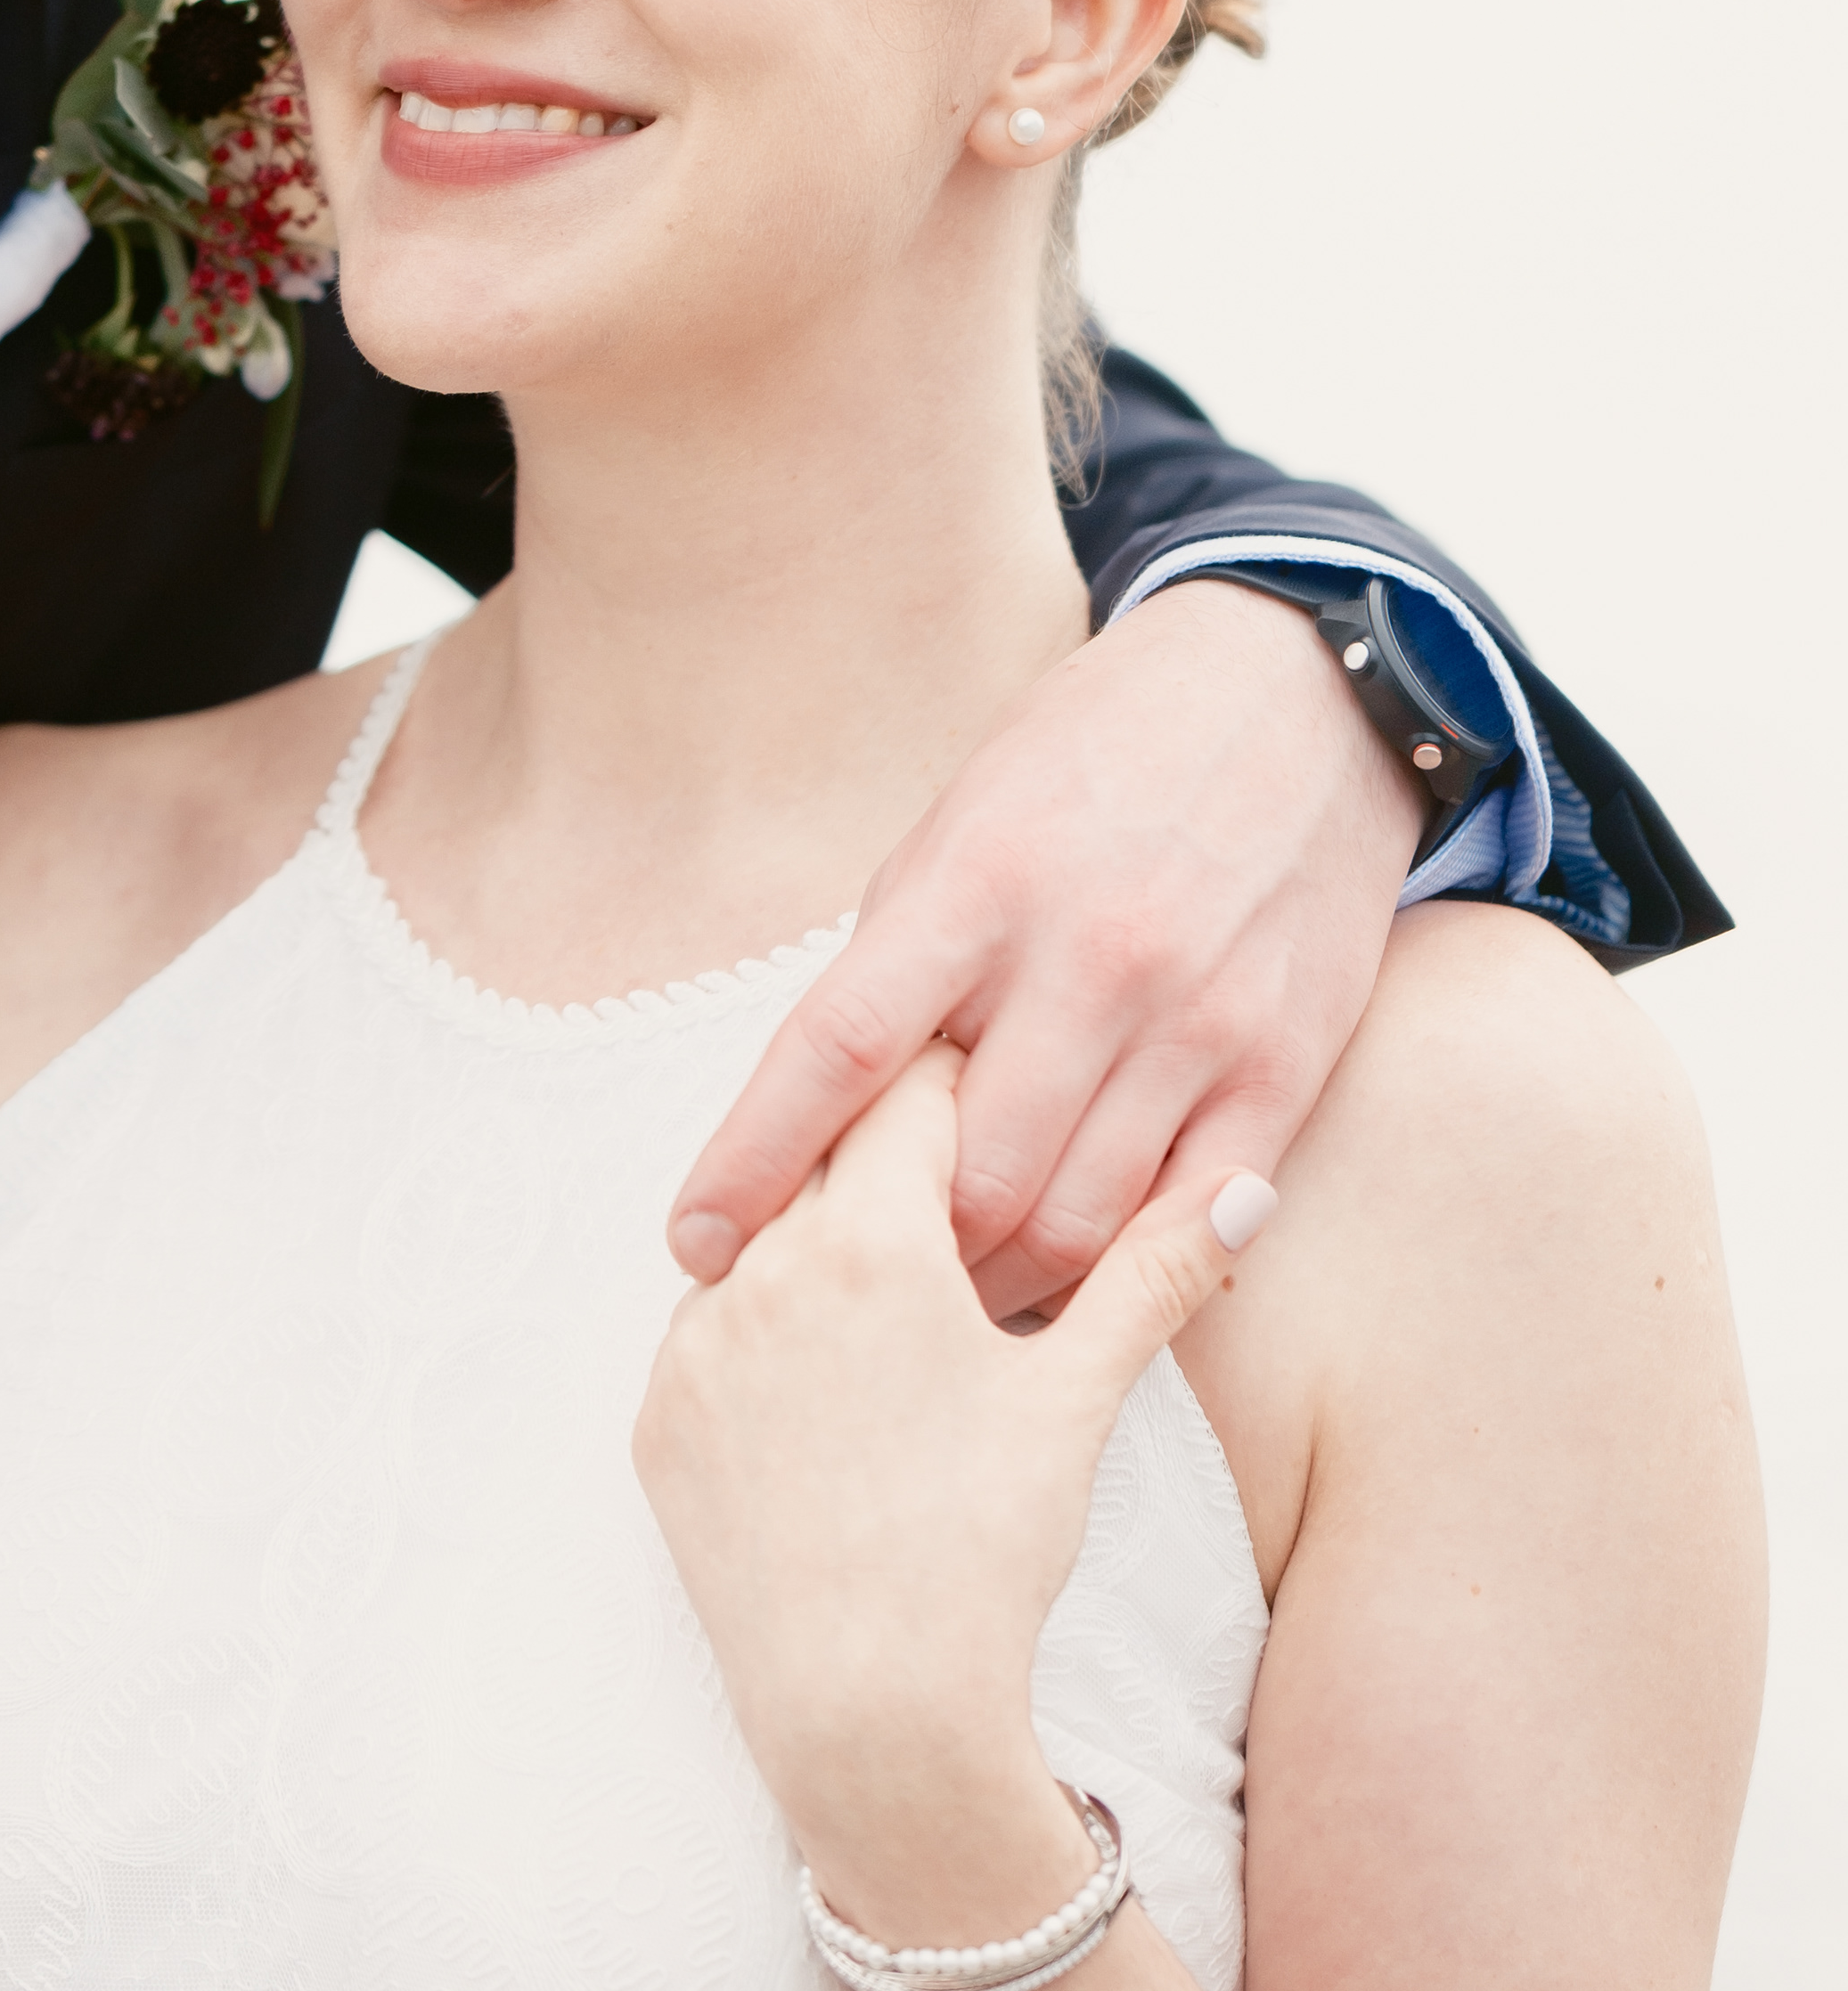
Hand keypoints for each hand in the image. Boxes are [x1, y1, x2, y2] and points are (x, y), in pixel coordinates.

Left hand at [634, 1063, 1259, 1925]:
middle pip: (825, 1159)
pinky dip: (764, 1337)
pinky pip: (709, 1336)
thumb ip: (1154, 1271)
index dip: (963, 1094)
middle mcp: (761, 1269)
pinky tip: (830, 1387)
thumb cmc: (985, 1552)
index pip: (910, 1094)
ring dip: (818, 1250)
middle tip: (952, 1195)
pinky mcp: (655, 1420)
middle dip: (887, 1166)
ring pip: (761, 1244)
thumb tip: (1246, 1188)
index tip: (996, 1101)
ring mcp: (693, 1346)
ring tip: (893, 1305)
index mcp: (866, 1237)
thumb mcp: (1077, 1399)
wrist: (872, 1715)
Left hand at [668, 579, 1414, 1320]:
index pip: (838, 1050)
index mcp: (979, 883)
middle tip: (849, 1287)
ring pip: (1072, 1223)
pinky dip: (1123, 1273)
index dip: (755, 1162)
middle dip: (890, 1256)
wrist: (1296, 693)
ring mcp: (1194, 1019)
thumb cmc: (1100, 755)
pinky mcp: (1284, 1064)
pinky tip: (1079, 1282)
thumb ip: (899, 956)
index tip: (695, 1240)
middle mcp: (1087, 957)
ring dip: (1000, 1284)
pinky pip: (1191, 1219)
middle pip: (960, 1175)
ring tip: (955, 1297)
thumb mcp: (965, 817)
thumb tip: (822, 1099)